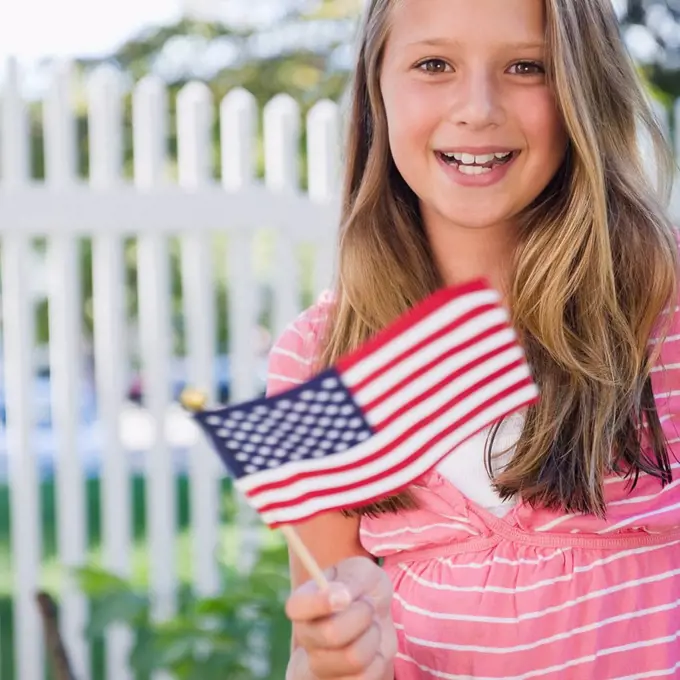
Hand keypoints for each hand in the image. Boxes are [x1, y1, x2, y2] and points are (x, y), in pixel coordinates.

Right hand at [286, 556, 396, 679]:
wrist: (379, 618)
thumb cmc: (365, 589)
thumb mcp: (361, 572)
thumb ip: (350, 580)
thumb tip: (339, 597)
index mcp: (304, 603)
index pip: (296, 607)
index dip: (318, 603)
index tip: (345, 597)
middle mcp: (306, 637)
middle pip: (331, 634)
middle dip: (361, 615)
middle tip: (368, 605)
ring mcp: (320, 666)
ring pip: (353, 658)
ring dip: (372, 637)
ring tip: (371, 628)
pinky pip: (365, 678)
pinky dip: (378, 660)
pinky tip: (372, 650)